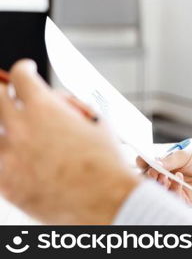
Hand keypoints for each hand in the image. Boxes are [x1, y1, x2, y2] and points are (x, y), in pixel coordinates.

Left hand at [0, 60, 138, 223]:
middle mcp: (20, 129)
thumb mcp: (97, 122)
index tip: (25, 70)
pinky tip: (24, 160)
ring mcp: (8, 157)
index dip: (23, 69)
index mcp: (44, 109)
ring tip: (27, 135)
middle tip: (11, 93)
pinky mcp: (5, 183)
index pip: (21, 76)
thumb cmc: (104, 163)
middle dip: (4, 91)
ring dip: (8, 129)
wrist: (102, 200)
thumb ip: (70, 108)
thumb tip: (58, 103)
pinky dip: (8, 159)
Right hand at [137, 147, 191, 205]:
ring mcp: (170, 189)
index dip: (142, 164)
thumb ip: (170, 160)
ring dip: (159, 184)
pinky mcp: (180, 199)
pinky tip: (179, 179)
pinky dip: (173, 188)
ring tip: (166, 176)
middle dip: (149, 176)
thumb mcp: (185, 155)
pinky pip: (172, 198)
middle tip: (154, 172)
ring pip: (158, 191)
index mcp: (162, 165)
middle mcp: (164, 177)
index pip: (145, 165)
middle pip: (148, 180)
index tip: (144, 162)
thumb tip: (154, 163)